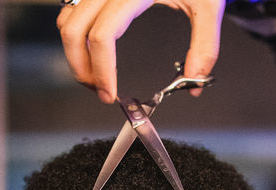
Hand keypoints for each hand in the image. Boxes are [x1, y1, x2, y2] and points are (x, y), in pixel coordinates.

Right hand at [58, 0, 225, 102]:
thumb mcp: (209, 5)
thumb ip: (204, 47)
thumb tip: (194, 82)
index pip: (103, 36)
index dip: (102, 71)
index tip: (110, 94)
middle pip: (75, 31)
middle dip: (82, 68)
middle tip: (100, 90)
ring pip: (67, 21)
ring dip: (74, 53)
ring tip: (95, 74)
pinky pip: (70, 9)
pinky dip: (74, 33)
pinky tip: (92, 50)